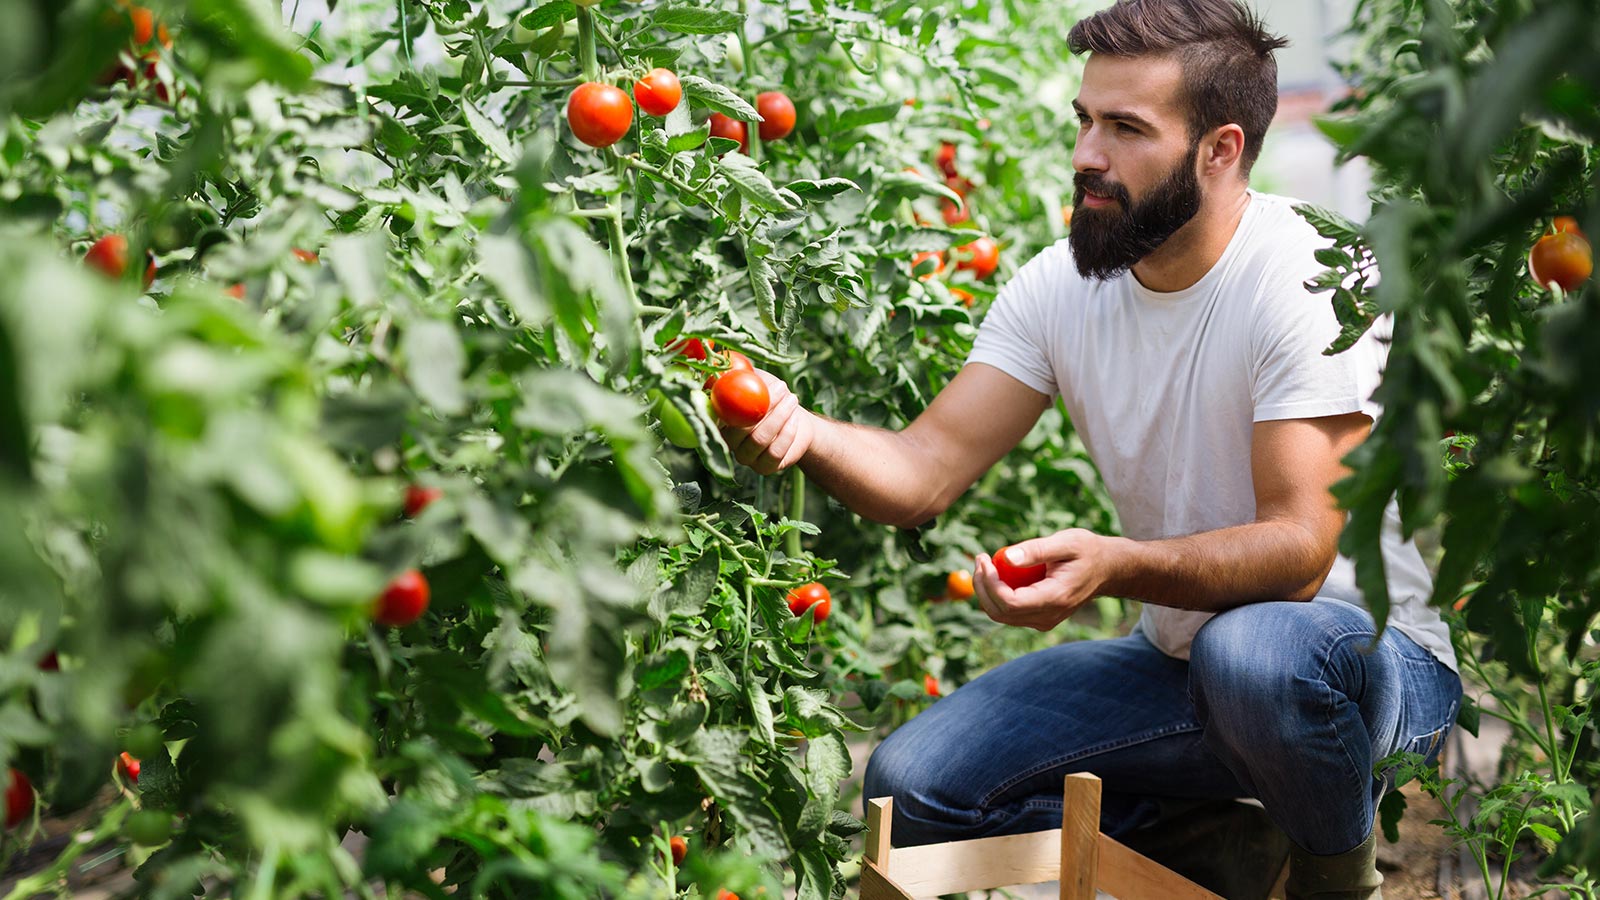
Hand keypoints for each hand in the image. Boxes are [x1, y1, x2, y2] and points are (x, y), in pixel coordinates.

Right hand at [721, 370, 815, 474]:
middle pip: (739, 430)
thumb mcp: (754, 377)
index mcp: (718, 420)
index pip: (718, 415)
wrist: (796, 417)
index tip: (754, 382)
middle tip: (782, 386)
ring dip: (779, 417)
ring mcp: (745, 458)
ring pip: (758, 440)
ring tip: (792, 398)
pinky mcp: (764, 468)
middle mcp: (727, 443)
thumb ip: (735, 371)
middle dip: (764, 406)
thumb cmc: (769, 393)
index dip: (734, 401)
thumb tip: (718, 357)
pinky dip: (787, 434)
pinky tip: (795, 418)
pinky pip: (774, 453)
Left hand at [972, 528, 1110, 630]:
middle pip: (1000, 613)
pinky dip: (997, 594)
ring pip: (1001, 615)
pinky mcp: (1039, 618)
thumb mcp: (1066, 542)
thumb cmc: (1088, 551)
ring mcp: (1044, 621)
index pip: (1010, 603)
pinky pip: (1009, 612)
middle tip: (979, 558)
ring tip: (985, 562)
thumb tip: (1005, 557)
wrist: (1106, 570)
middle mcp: (1048, 616)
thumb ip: (1036, 550)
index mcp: (1055, 598)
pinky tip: (997, 572)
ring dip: (986, 591)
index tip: (985, 559)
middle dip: (982, 587)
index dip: (990, 583)